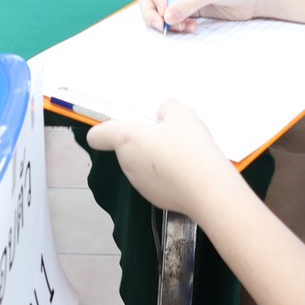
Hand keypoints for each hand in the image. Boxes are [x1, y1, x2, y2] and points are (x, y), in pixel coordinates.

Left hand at [86, 98, 236, 217]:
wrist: (207, 190)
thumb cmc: (190, 150)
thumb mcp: (182, 113)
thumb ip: (167, 107)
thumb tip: (163, 113)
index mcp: (126, 138)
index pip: (97, 135)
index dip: (105, 128)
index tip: (123, 123)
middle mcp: (127, 162)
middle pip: (124, 147)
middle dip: (142, 139)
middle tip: (167, 133)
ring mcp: (138, 183)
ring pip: (139, 164)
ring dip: (153, 157)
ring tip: (180, 152)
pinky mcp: (153, 197)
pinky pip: (153, 180)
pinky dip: (164, 174)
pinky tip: (185, 169)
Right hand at [137, 0, 262, 32]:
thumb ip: (187, 3)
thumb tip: (166, 18)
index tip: (164, 9)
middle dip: (153, 10)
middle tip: (162, 25)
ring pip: (158, 8)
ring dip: (166, 21)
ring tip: (182, 28)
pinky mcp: (188, 7)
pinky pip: (172, 18)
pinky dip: (176, 25)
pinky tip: (190, 28)